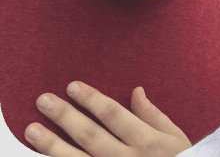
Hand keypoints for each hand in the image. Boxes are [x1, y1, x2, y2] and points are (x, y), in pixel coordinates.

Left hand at [24, 81, 191, 156]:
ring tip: (31, 130)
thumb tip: (136, 91)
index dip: (92, 99)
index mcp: (147, 142)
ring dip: (52, 146)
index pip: (114, 115)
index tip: (72, 86)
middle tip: (43, 100)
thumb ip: (154, 116)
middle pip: (91, 136)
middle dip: (65, 117)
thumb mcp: (175, 137)